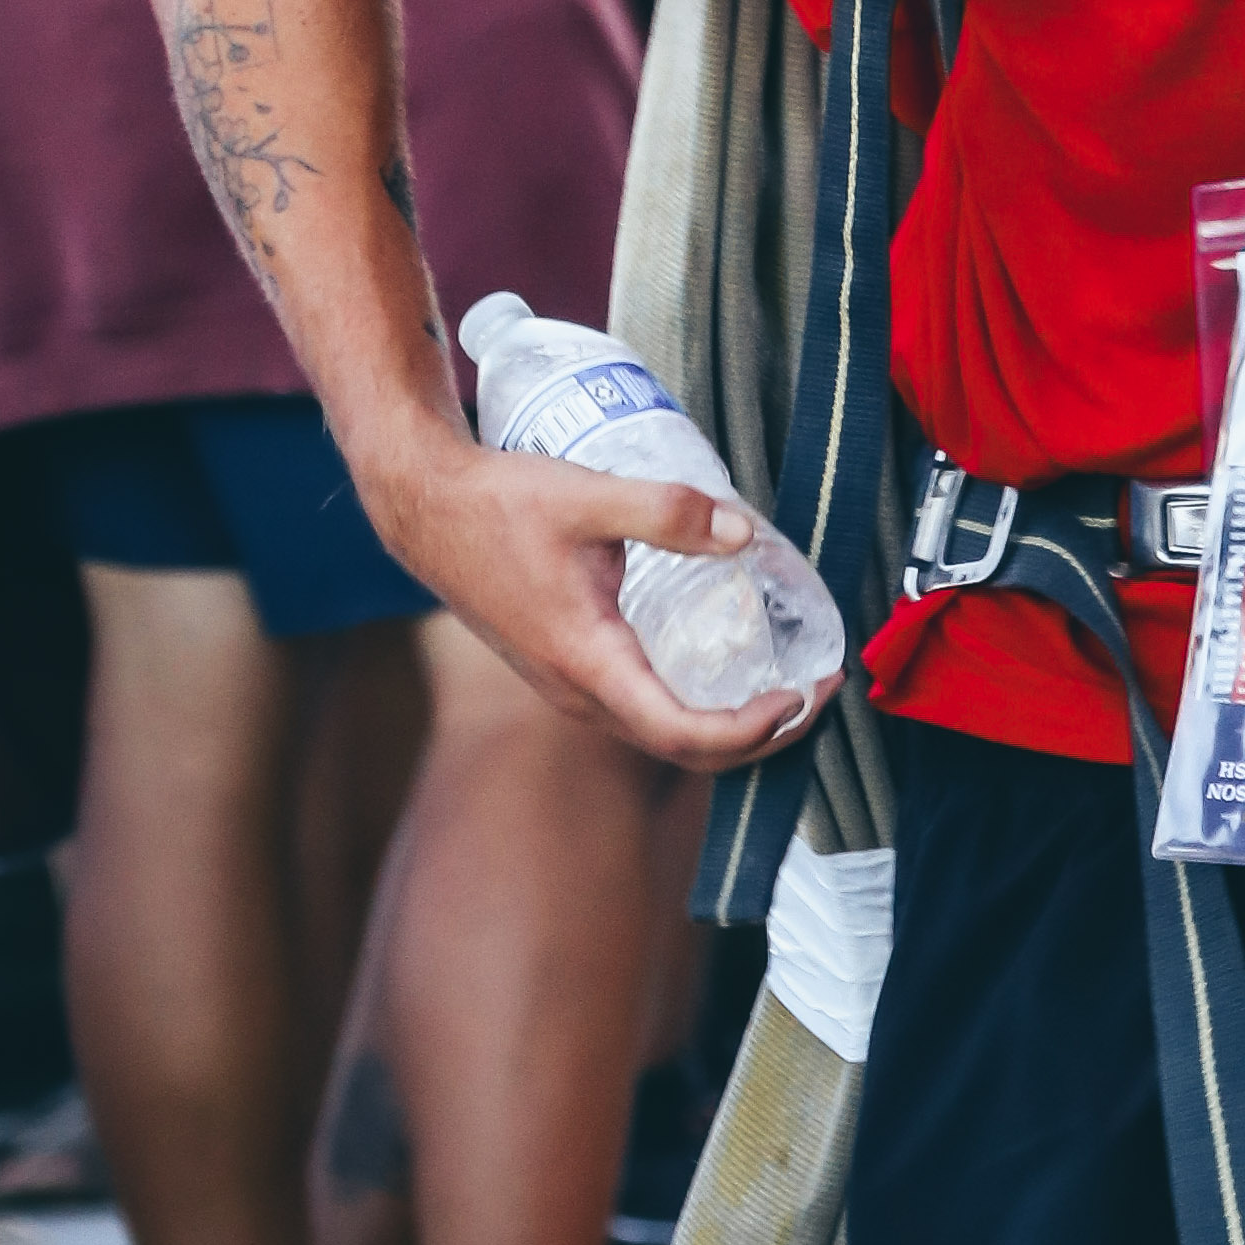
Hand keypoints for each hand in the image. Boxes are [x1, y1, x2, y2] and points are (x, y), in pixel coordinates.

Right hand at [361, 433, 839, 768]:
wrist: (426, 510)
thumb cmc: (498, 504)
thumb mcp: (589, 496)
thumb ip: (670, 512)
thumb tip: (745, 534)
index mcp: (587, 660)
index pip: (681, 732)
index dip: (750, 729)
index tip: (799, 694)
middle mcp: (577, 690)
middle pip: (682, 748)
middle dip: (759, 733)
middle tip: (817, 691)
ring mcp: (569, 686)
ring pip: (661, 734)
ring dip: (730, 725)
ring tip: (788, 684)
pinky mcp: (566, 669)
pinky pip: (641, 710)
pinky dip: (695, 707)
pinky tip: (726, 668)